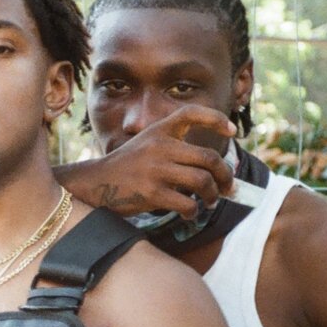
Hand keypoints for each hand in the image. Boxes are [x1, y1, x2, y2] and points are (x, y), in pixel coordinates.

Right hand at [75, 106, 237, 218]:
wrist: (94, 183)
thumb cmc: (127, 167)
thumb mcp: (146, 144)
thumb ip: (174, 147)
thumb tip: (213, 169)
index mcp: (159, 130)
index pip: (191, 113)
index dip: (216, 119)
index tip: (232, 131)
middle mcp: (159, 146)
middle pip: (209, 158)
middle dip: (225, 176)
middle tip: (228, 188)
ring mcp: (156, 170)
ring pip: (202, 182)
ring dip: (212, 195)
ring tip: (210, 201)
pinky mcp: (151, 193)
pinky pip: (187, 204)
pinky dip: (193, 212)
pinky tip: (189, 213)